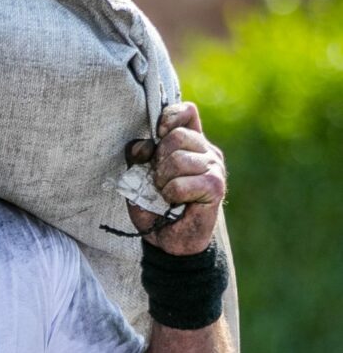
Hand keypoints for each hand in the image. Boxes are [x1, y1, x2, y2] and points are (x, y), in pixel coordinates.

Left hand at [126, 102, 225, 255]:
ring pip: (178, 160)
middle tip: (159, 180)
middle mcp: (206, 151)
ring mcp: (214, 167)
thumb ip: (138, 156)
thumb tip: (144, 145)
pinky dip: (170, 194)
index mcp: (191, 143)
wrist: (168, 240)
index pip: (186, 112)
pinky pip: (181, 183)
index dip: (169, 117)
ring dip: (163, 181)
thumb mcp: (137, 176)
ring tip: (166, 194)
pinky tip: (175, 202)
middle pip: (177, 136)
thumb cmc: (155, 206)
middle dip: (158, 160)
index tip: (158, 133)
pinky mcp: (216, 186)